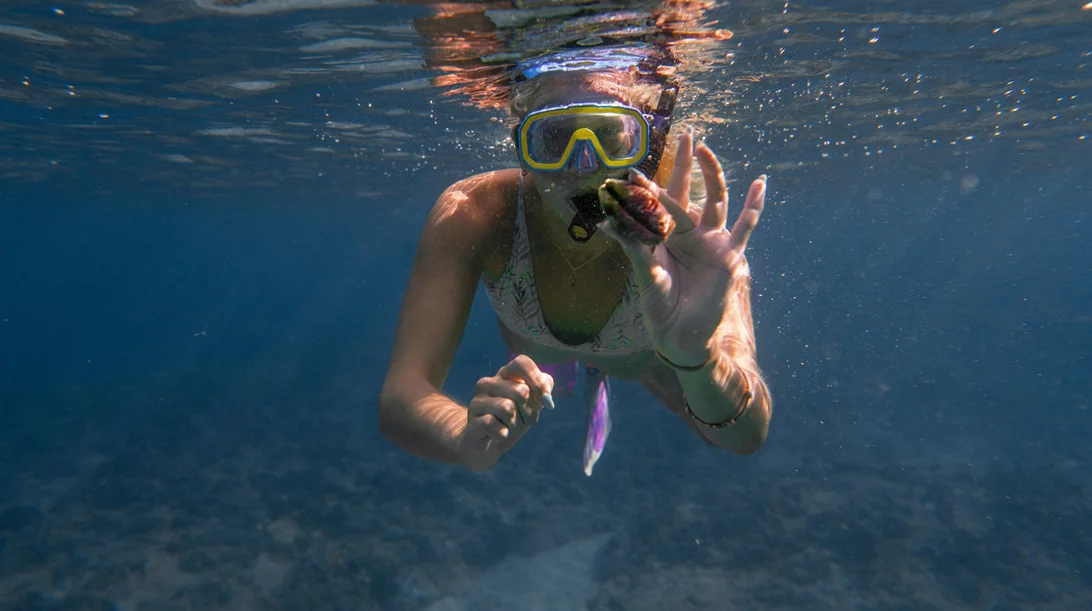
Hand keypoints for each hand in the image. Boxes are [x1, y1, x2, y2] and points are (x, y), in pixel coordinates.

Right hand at [457, 354, 553, 470]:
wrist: (487, 444)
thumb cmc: (514, 419)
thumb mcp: (533, 403)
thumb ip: (543, 390)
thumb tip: (546, 394)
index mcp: (504, 374)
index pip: (521, 363)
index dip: (537, 381)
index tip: (546, 400)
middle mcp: (488, 383)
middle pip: (521, 391)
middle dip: (529, 412)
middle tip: (522, 420)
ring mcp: (477, 401)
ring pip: (507, 408)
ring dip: (515, 425)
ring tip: (508, 427)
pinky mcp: (471, 421)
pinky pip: (493, 424)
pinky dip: (502, 434)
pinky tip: (499, 435)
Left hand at [598, 132, 765, 365]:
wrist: (680, 336)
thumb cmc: (659, 307)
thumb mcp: (644, 274)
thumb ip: (632, 247)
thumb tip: (607, 222)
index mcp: (665, 237)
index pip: (658, 205)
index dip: (648, 189)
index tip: (633, 173)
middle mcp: (689, 234)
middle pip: (688, 191)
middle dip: (685, 165)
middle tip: (686, 135)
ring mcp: (711, 242)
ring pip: (715, 200)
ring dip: (713, 175)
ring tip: (707, 150)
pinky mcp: (729, 256)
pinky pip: (744, 228)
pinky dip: (754, 207)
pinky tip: (761, 185)